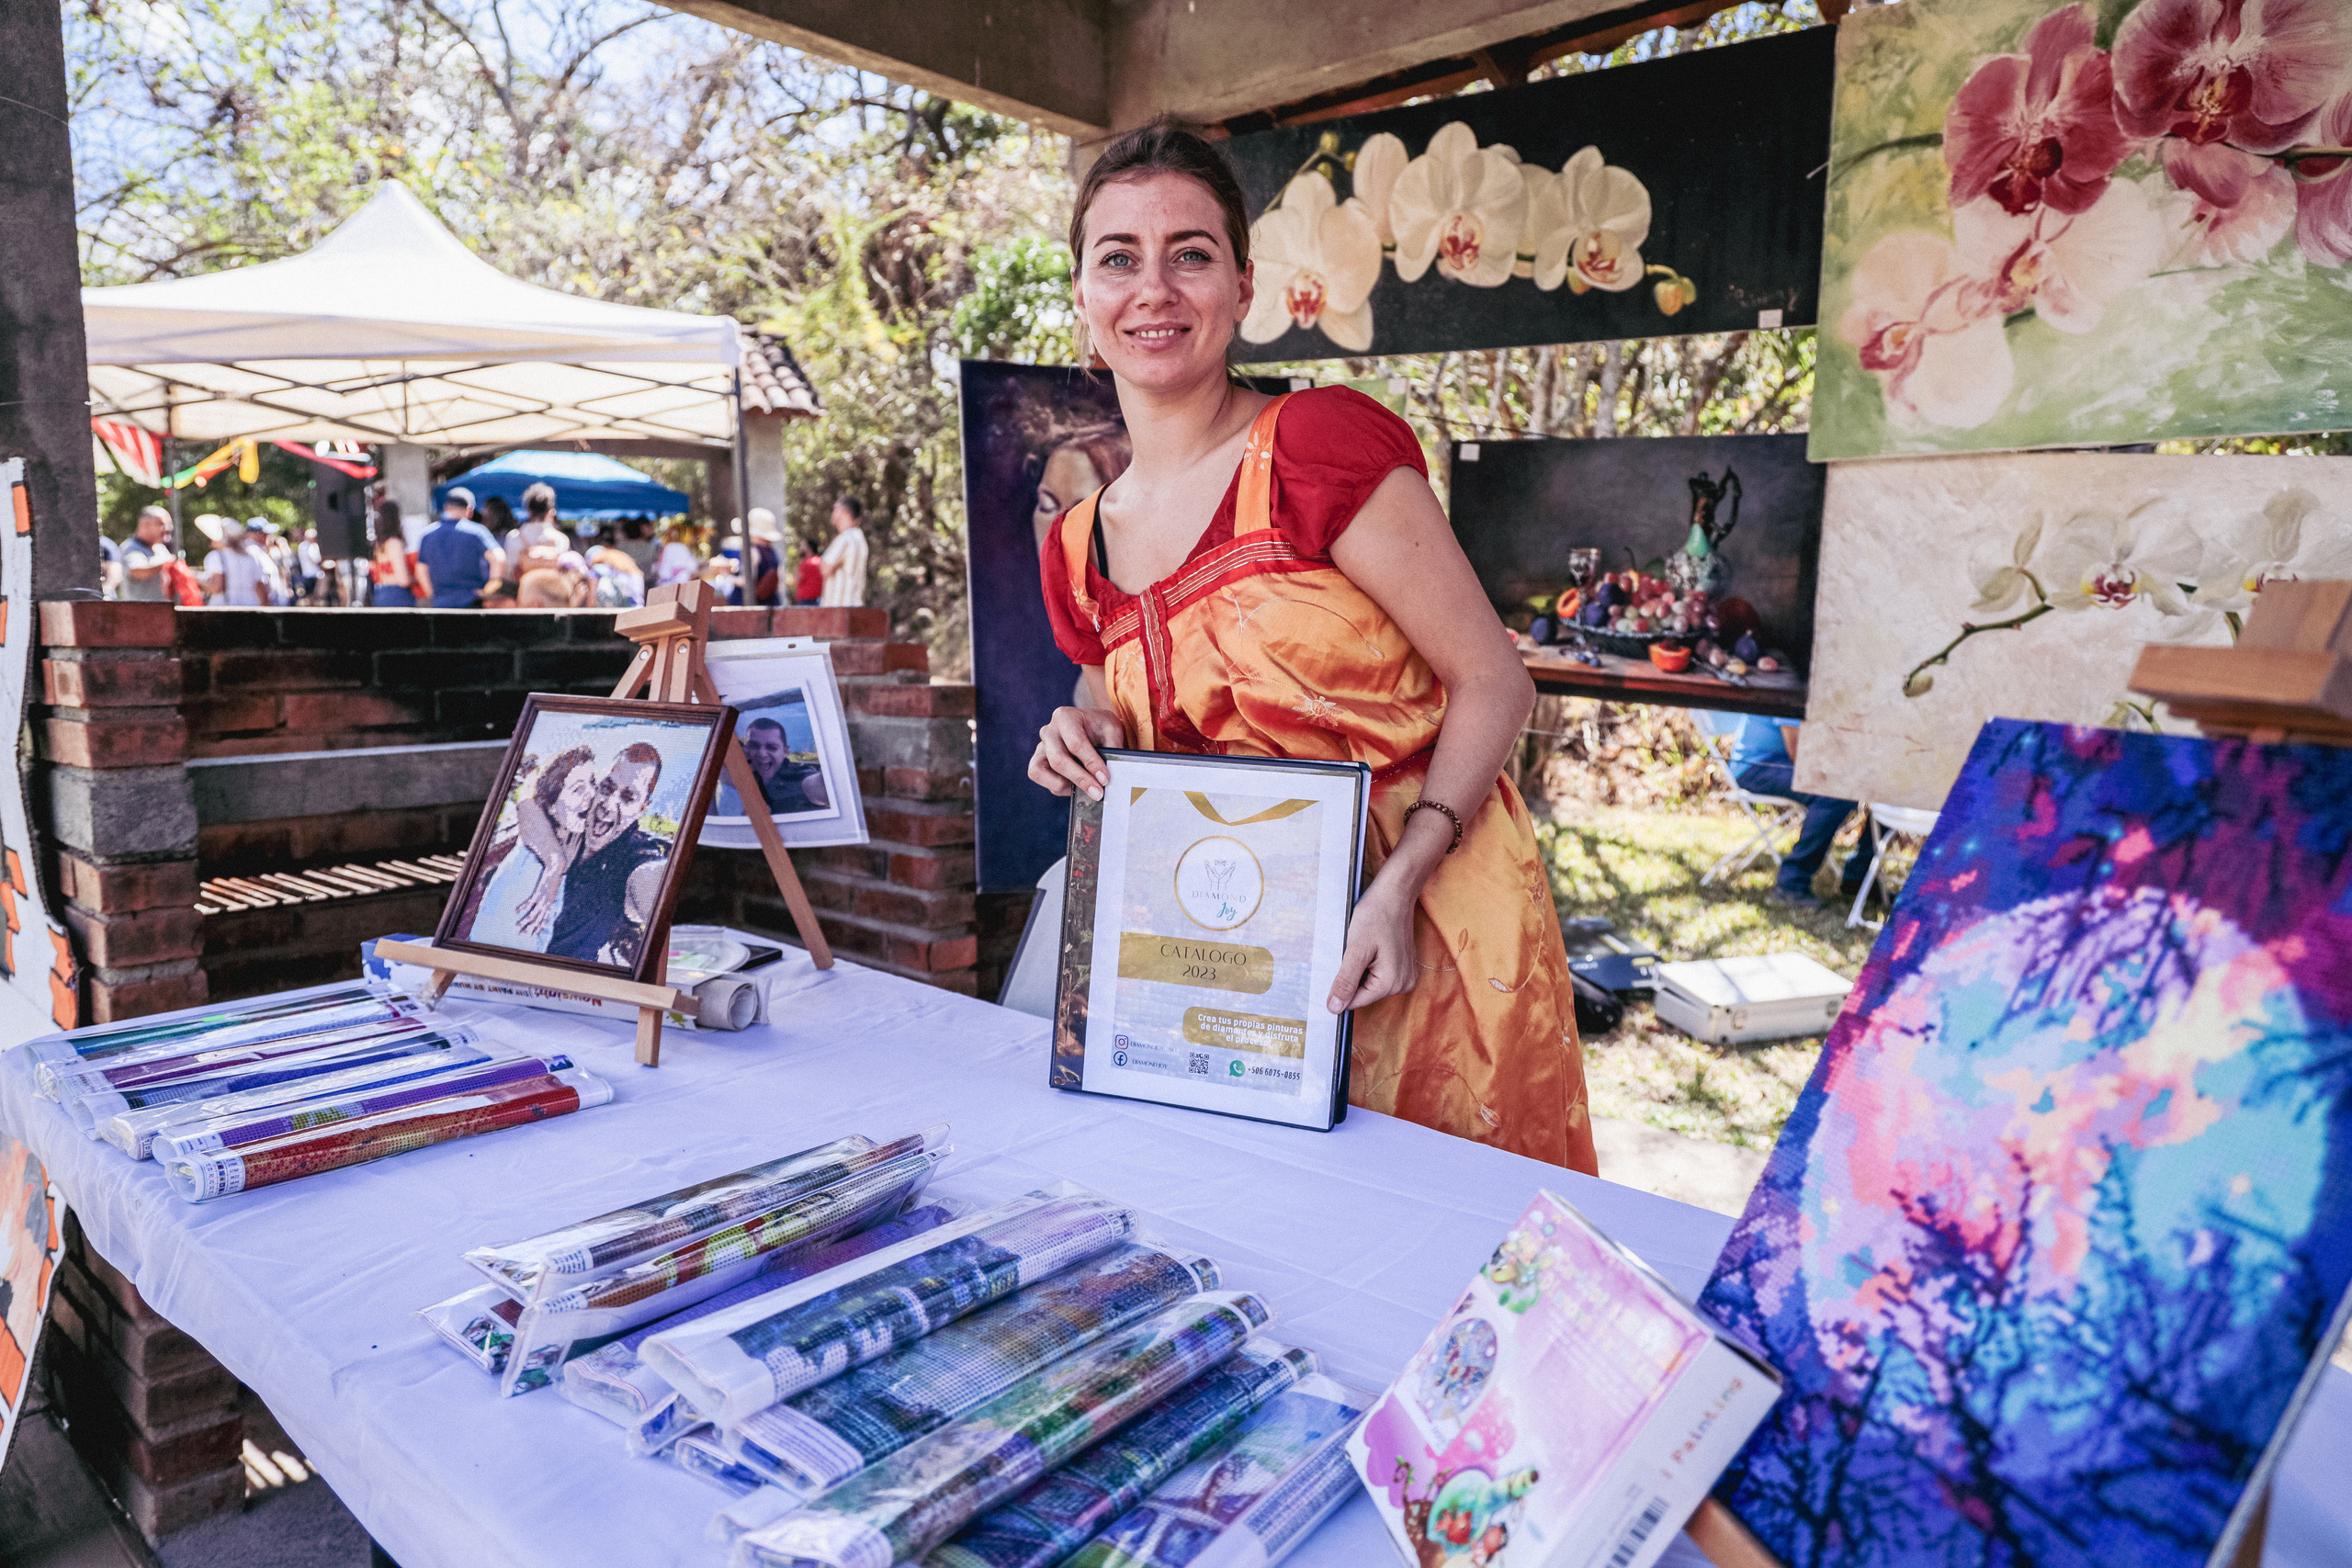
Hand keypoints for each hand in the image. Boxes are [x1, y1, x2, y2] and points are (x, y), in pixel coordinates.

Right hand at [518, 876, 559, 936]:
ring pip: (533, 914)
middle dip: (529, 928)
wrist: (556, 870)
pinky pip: (529, 903)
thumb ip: (548, 898)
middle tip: (521, 934)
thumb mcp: (552, 892)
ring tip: (517, 926)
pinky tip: (516, 911)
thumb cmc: (553, 880)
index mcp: (550, 905)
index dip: (538, 929)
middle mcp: (547, 905)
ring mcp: (543, 900)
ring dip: (524, 921)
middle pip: (537, 920)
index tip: (532, 935)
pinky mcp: (539, 894)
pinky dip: (522, 907)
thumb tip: (542, 902)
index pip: (544, 921)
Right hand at [1028, 706, 1123, 799]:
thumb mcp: (1112, 730)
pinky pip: (1039, 777)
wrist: (1092, 728)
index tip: (1104, 779)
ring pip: (1040, 771)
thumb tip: (1112, 771)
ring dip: (1064, 785)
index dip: (1091, 763)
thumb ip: (1113, 748)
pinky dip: (1056, 786)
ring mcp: (1040, 747)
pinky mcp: (1037, 762)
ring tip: (1084, 789)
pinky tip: (1074, 786)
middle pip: (1058, 760)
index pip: (1076, 743)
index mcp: (1065, 717)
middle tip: (1098, 792)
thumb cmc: (1100, 727)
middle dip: (1080, 779)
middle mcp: (1048, 731)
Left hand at [1327, 881, 1418, 1012]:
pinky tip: (1369, 947)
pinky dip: (1369, 964)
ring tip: (1363, 947)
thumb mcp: (1356, 949)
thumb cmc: (1376, 916)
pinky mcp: (1403, 967)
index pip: (1355, 1001)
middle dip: (1352, 976)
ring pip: (1369, 984)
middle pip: (1363, 993)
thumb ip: (1346, 981)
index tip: (1337, 966)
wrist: (1395, 894)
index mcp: (1391, 983)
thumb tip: (1334, 1008)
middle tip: (1351, 952)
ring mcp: (1405, 976)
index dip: (1341, 988)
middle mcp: (1402, 984)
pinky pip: (1379, 974)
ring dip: (1360, 969)